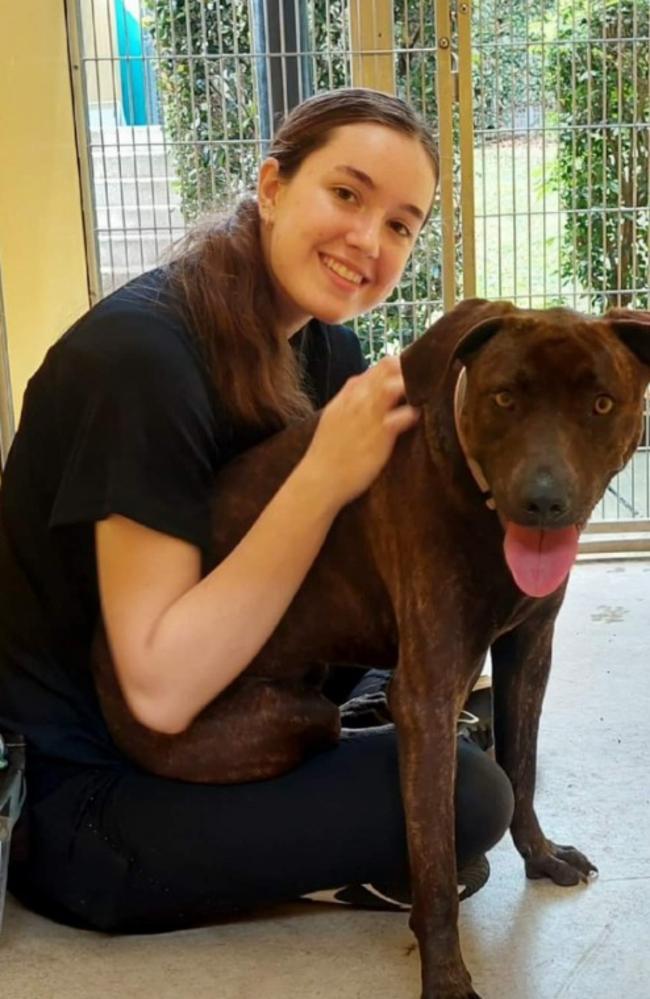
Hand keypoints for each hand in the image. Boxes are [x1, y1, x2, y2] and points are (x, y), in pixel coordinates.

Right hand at [302, 357, 418, 508]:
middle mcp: (358, 399)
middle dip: (409, 370)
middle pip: (388, 368)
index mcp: (347, 395)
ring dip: (411, 387)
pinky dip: (412, 413)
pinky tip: (416, 417)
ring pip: (395, 385)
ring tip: (421, 396)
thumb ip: (348, 399)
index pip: (377, 368)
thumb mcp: (333, 418)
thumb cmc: (327, 453)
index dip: (397, 368)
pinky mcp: (381, 434)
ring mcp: (369, 415)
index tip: (408, 377)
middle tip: (422, 383)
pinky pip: (403, 415)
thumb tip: (361, 384)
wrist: (319, 479)